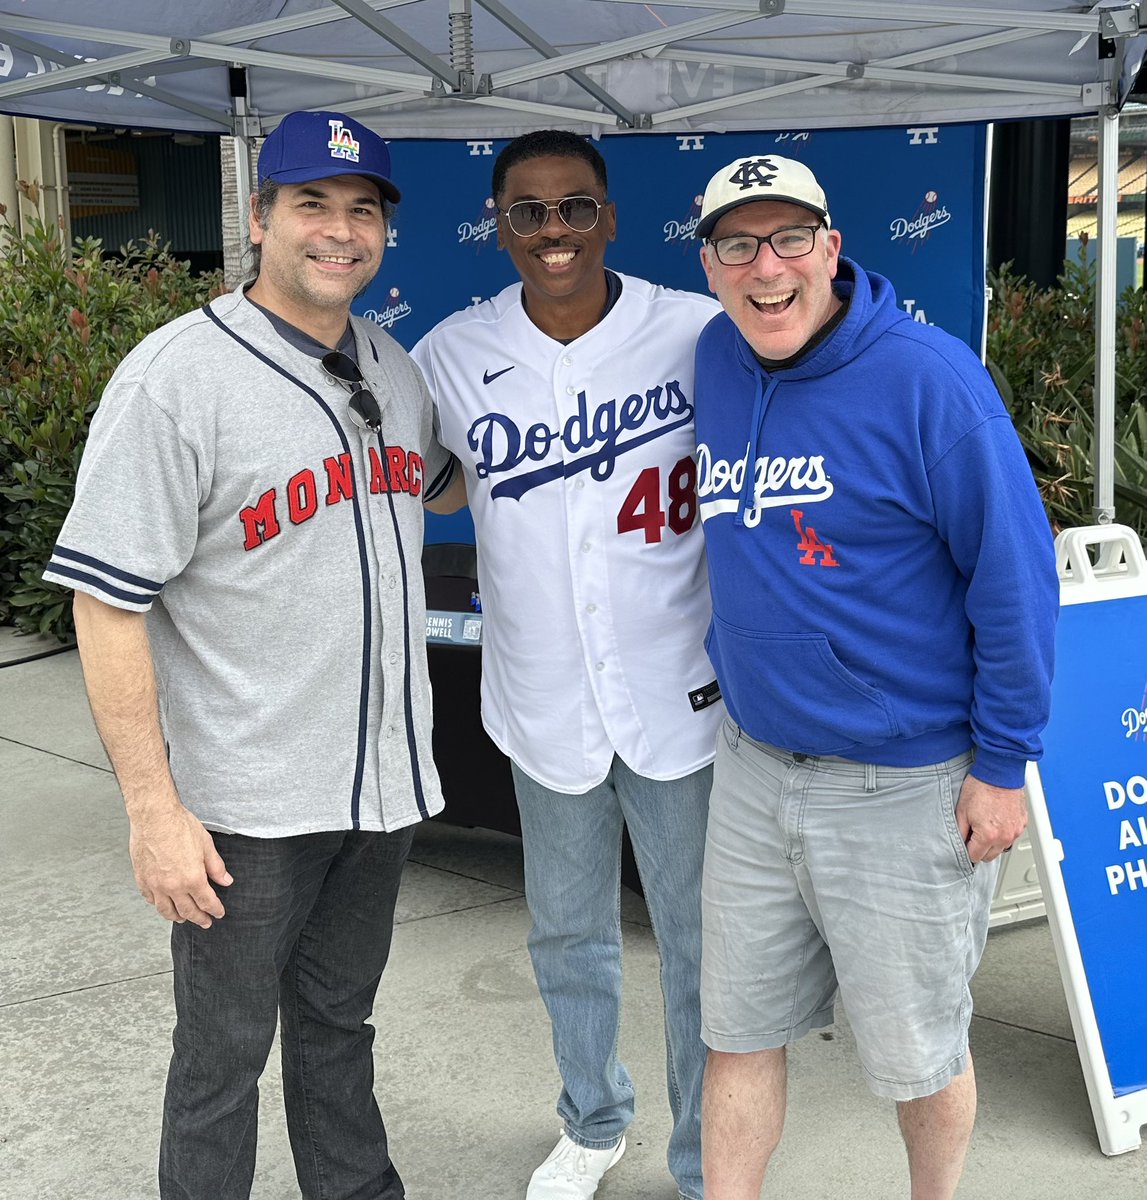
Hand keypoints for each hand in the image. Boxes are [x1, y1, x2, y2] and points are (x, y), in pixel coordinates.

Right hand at [128, 802, 232, 927]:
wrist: (154, 817)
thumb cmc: (179, 826)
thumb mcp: (206, 845)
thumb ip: (216, 867)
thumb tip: (226, 881)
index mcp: (192, 879)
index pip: (206, 902)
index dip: (214, 910)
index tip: (219, 913)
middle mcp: (173, 886)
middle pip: (187, 911)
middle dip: (199, 918)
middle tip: (205, 922)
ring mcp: (155, 885)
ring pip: (166, 910)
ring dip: (177, 917)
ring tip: (183, 918)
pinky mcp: (142, 880)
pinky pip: (150, 899)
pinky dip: (158, 905)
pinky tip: (162, 904)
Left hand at [955, 774, 1027, 863]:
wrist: (999, 772)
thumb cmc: (980, 787)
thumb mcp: (961, 811)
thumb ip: (960, 832)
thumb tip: (960, 843)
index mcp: (988, 835)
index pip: (975, 857)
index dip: (966, 850)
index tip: (964, 843)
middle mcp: (1005, 836)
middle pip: (990, 856)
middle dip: (980, 849)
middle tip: (973, 834)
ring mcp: (1015, 830)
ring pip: (1002, 847)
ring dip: (993, 842)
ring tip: (985, 825)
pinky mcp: (1022, 823)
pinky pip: (1011, 836)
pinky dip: (1004, 833)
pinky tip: (996, 820)